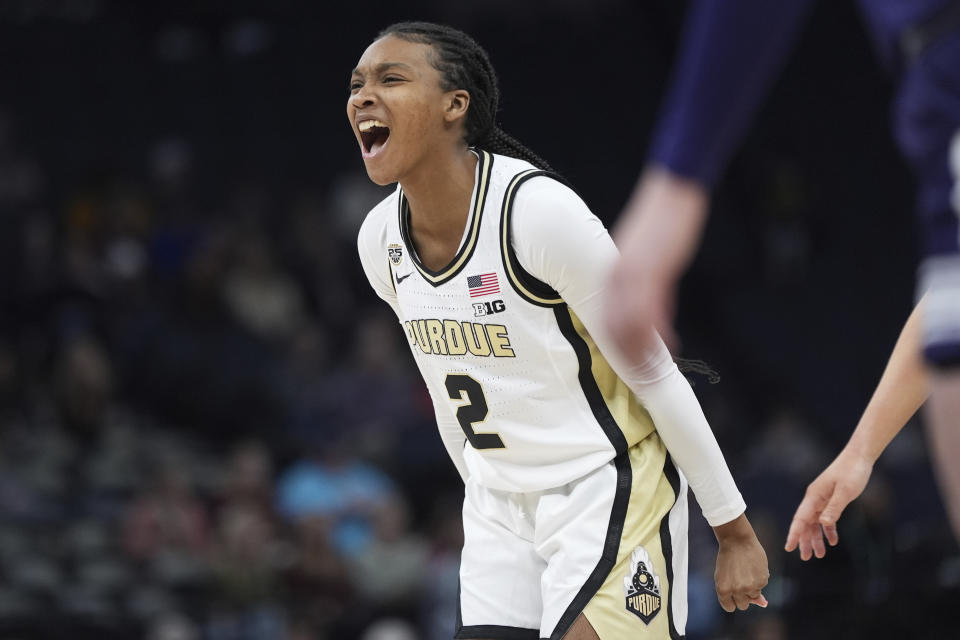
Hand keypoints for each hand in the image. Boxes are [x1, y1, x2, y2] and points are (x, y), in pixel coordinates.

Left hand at [606, 167, 708, 358]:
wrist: (672, 193)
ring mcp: (633, 275)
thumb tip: (649, 311)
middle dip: (626, 356)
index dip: (615, 344)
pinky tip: (670, 348)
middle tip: (639, 377)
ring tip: (652, 372)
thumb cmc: (660, 223)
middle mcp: (616, 277)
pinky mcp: (653, 271)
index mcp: (609, 272)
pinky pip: (650, 312)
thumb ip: (640, 282)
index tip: (625, 363)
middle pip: (613, 327)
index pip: (605, 317)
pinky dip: (659, 335)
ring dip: (641, 352)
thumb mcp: (642, 255)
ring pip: (629, 326)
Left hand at [713, 514, 769, 611]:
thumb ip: (738, 593)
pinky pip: (762, 587)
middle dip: (742, 597)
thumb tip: (764, 604)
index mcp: (723, 590)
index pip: (729, 607)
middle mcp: (736, 590)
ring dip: (752, 588)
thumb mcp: (727, 577)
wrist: (737, 540)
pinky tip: (753, 567)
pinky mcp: (762, 581)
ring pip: (754, 597)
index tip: (732, 592)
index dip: (732, 600)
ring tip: (746, 572)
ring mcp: (750, 587)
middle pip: (743, 605)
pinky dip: (759, 580)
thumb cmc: (728, 558)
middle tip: (740, 582)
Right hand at [784, 448, 872, 559]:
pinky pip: (826, 518)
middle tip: (805, 558)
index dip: (794, 534)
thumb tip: (822, 524)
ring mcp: (822, 499)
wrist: (859, 457)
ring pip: (815, 522)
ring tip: (819, 555)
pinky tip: (833, 540)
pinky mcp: (831, 499)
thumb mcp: (845, 491)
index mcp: (814, 496)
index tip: (789, 548)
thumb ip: (834, 508)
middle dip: (804, 540)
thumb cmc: (852, 472)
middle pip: (805, 523)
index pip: (800, 519)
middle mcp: (814, 499)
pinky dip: (828, 530)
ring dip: (816, 538)